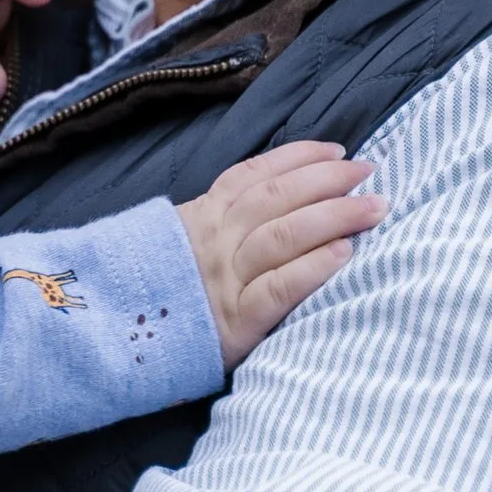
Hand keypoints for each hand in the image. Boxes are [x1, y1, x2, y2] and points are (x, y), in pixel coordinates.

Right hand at [179, 143, 385, 371]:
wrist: (118, 341)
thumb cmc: (163, 294)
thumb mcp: (181, 244)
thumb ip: (220, 221)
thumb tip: (279, 196)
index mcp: (203, 217)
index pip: (254, 175)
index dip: (299, 158)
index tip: (338, 150)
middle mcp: (215, 241)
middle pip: (276, 199)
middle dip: (328, 179)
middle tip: (369, 172)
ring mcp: (225, 281)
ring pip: (282, 235)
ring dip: (334, 216)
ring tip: (373, 208)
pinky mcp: (235, 324)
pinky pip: (279, 288)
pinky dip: (313, 268)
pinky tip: (344, 253)